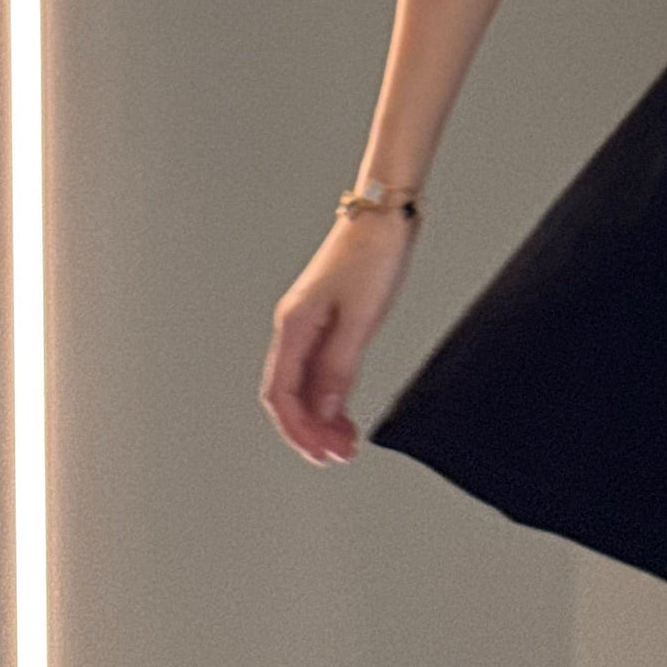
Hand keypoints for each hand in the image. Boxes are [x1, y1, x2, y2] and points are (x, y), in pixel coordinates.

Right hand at [260, 211, 417, 464]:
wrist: (385, 210)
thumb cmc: (373, 252)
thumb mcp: (362, 316)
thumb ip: (340, 366)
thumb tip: (324, 410)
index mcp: (293, 325)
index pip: (281, 394)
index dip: (298, 431)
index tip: (322, 455)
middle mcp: (294, 326)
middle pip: (288, 395)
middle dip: (310, 431)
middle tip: (340, 456)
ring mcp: (310, 322)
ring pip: (304, 384)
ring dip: (322, 416)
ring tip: (347, 441)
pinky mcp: (328, 318)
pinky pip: (320, 368)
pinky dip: (331, 394)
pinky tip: (346, 409)